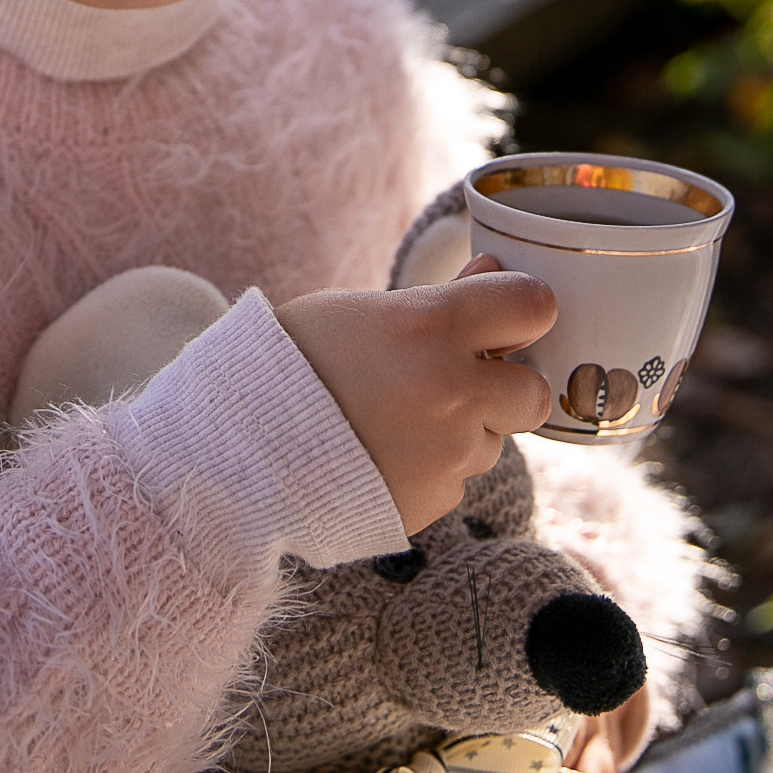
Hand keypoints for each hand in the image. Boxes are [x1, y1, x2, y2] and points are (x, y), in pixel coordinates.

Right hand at [276, 259, 555, 534]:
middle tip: (458, 384)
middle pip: (534, 392)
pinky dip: (430, 470)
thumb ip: (437, 299)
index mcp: (432, 326)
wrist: (238, 450)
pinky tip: (380, 457)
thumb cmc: (291, 364)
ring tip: (392, 424)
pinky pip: (455, 480)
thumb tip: (492, 271)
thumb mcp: (359, 311)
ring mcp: (447, 453)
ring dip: (460, 432)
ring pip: (491, 441)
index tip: (506, 318)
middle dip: (506, 389)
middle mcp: (452, 390)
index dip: (524, 310)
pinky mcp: (435, 501)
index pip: (534, 305)